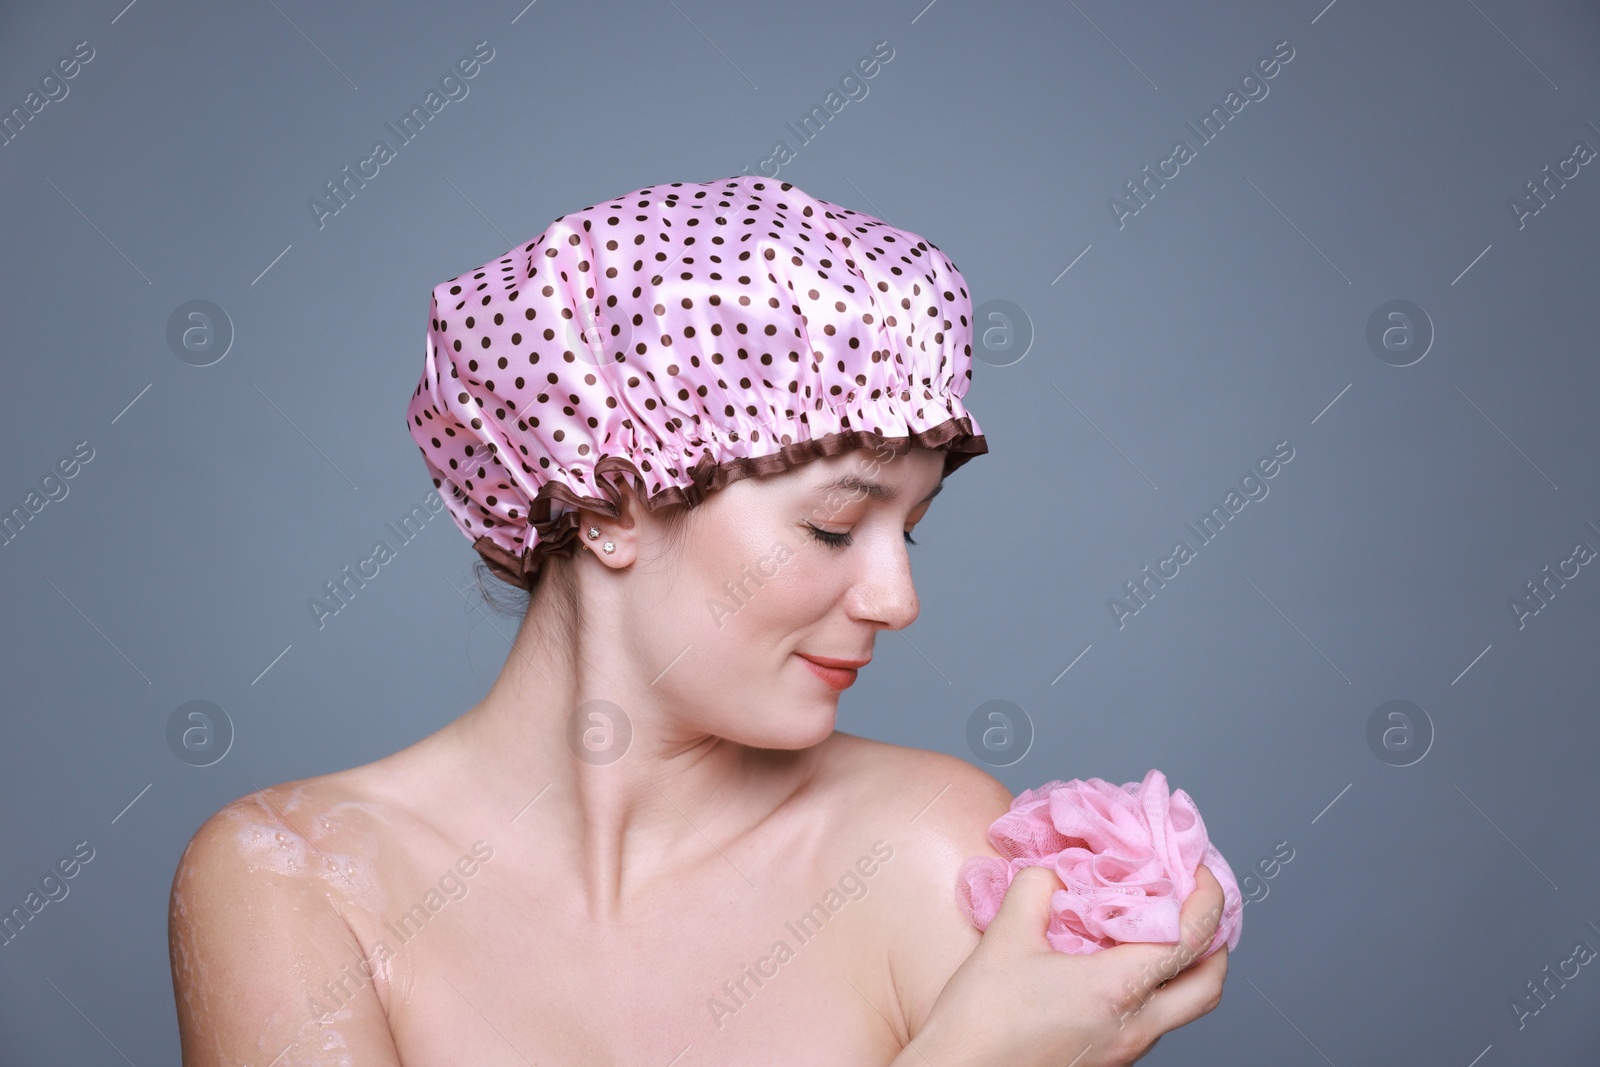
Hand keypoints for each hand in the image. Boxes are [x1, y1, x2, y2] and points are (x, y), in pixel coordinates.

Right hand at [895, 862, 1229, 1065]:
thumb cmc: (979, 1021)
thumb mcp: (1005, 937)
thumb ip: (1036, 890)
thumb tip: (1055, 873)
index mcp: (1117, 991)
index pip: (1191, 939)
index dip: (1207, 898)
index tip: (1200, 871)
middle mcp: (1133, 1028)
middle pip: (1208, 987)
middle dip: (1216, 943)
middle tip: (1197, 907)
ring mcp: (1122, 1052)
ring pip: (1180, 1010)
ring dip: (1181, 968)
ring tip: (1156, 930)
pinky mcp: (1105, 1062)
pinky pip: (1148, 1023)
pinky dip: (1150, 989)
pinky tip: (1115, 967)